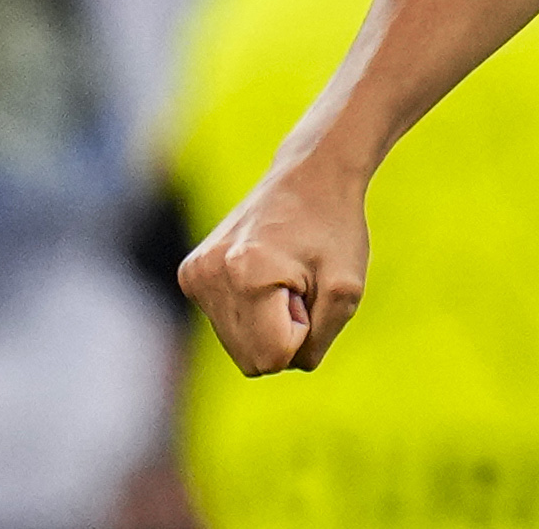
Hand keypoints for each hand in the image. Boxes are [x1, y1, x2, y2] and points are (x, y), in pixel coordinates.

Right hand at [177, 155, 369, 374]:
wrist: (310, 174)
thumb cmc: (335, 229)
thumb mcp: (347, 290)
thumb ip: (317, 342)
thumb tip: (279, 365)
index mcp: (247, 276)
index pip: (274, 358)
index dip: (304, 333)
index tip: (311, 292)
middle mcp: (209, 276)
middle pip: (252, 360)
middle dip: (285, 333)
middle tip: (300, 285)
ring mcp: (195, 273)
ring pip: (238, 346)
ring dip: (268, 323)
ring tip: (284, 278)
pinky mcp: (191, 272)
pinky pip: (226, 324)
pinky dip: (251, 310)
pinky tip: (265, 272)